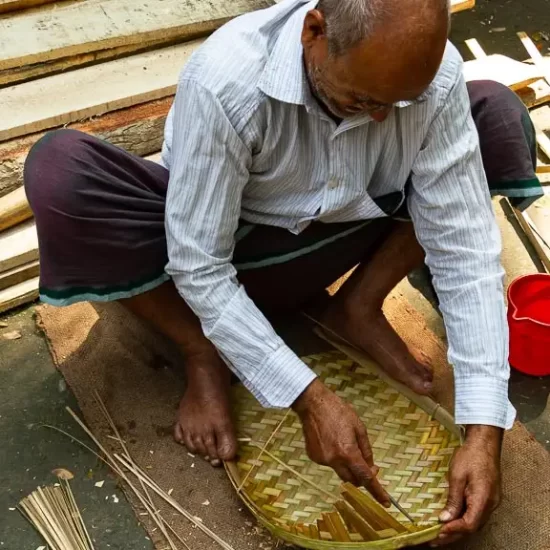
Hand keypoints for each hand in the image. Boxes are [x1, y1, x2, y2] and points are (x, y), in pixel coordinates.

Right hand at [292, 379, 389, 505]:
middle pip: (352, 480)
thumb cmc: (338, 411)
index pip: (365, 478)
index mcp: (348, 452)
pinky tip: (332, 441)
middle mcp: (334, 460)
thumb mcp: (359, 427)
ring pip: (340, 472)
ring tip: (345, 443)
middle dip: (362, 476)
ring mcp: (322, 460)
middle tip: (369, 465)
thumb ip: (366, 450)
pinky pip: (330, 464)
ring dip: (348, 466)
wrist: (313, 403)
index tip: (385, 502)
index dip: (377, 491)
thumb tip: (370, 466)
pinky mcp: (314, 457)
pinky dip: (335, 458)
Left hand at [431, 425, 502, 546]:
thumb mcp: (457, 476)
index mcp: (483, 499)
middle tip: (433, 540)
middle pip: (471, 527)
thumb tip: (445, 519)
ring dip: (457, 530)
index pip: (469, 524)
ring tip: (439, 535)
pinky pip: (475, 515)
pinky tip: (451, 522)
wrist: (484, 443)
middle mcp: (490, 505)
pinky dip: (463, 521)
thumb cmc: (470, 455)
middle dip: (452, 535)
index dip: (453, 530)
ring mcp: (491, 502)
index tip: (437, 532)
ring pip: (474, 523)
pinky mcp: (488, 498)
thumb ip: (453, 499)